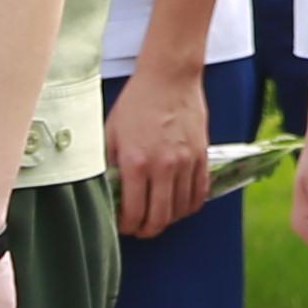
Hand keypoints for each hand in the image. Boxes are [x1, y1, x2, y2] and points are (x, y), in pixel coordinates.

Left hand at [109, 55, 211, 240]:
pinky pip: (200, 192)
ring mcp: (187, 161)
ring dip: (167, 219)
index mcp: (136, 162)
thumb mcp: (109, 133)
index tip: (122, 225)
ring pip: (180, 209)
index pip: (133, 213)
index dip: (126, 227)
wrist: (170, 76)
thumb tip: (105, 192)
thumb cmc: (136, 102)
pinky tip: (179, 204)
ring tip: (157, 216)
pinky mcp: (203, 155)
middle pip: (159, 218)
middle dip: (146, 230)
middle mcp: (163, 166)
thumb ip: (107, 166)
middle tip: (139, 229)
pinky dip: (189, 205)